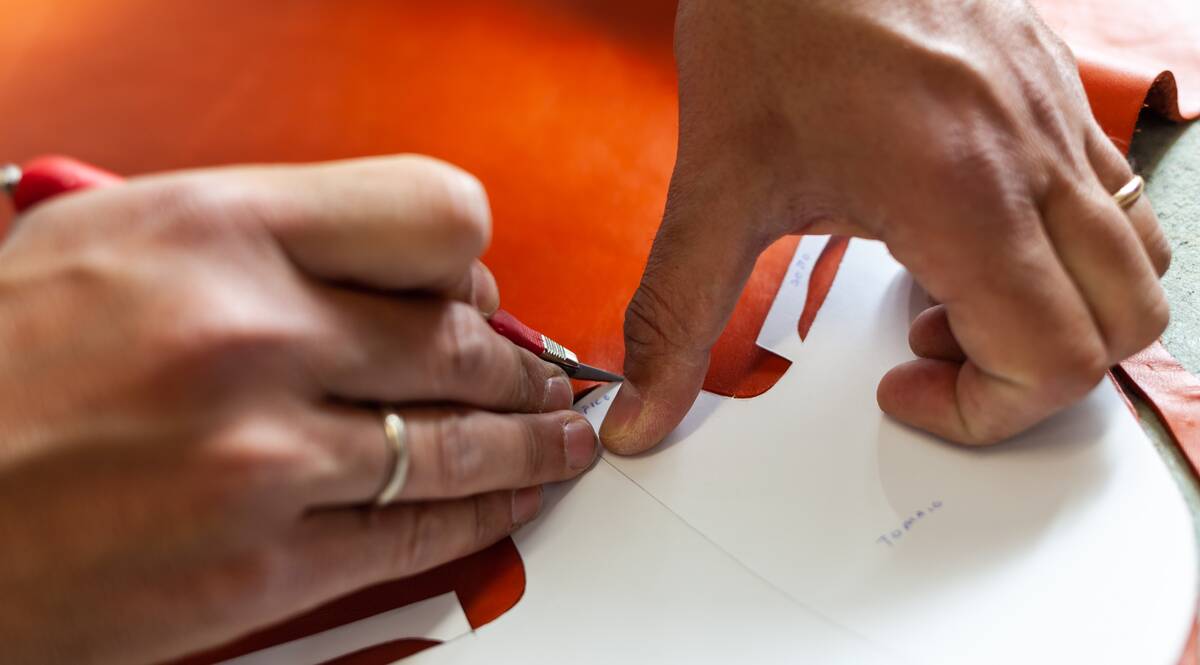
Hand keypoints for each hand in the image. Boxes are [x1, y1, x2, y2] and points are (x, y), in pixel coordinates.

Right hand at [0, 156, 598, 663]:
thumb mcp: (113, 244)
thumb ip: (257, 243)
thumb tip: (377, 273)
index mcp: (214, 230)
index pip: (433, 213)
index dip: (469, 261)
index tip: (474, 292)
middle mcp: (249, 334)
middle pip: (462, 338)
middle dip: (522, 365)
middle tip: (547, 378)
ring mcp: (260, 458)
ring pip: (459, 440)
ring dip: (531, 443)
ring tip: (562, 441)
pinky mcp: (255, 567)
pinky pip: (415, 533)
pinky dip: (482, 516)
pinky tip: (507, 503)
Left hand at [601, 0, 1170, 452]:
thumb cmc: (770, 27)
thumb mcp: (713, 188)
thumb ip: (676, 317)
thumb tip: (642, 417)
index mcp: (957, 194)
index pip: (1050, 361)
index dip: (983, 411)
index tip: (904, 385)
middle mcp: (1033, 159)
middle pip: (1119, 326)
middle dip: (1029, 374)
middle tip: (933, 349)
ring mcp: (1059, 120)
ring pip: (1138, 262)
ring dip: (1062, 310)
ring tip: (955, 290)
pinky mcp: (1058, 89)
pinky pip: (1116, 196)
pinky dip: (1066, 248)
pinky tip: (970, 225)